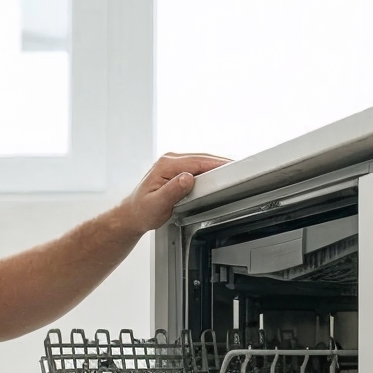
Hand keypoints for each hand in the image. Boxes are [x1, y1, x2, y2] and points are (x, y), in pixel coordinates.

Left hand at [112, 152, 232, 236]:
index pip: (198, 161)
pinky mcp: (176, 169)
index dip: (216, 164)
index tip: (232, 167)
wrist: (132, 215)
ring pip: (201, 161)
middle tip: (240, 169)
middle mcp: (169, 160)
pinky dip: (208, 170)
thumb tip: (188, 178)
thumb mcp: (157, 204)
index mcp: (166, 165)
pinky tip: (217, 175)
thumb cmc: (141, 211)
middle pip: (202, 158)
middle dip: (221, 164)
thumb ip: (173, 191)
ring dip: (216, 166)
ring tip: (233, 172)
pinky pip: (197, 166)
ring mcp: (173, 163)